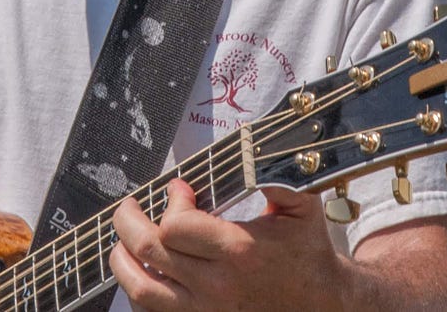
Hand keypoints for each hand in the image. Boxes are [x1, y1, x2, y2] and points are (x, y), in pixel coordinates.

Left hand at [109, 178, 345, 310]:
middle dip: (129, 221)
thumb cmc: (308, 254)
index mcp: (239, 251)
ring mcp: (207, 311)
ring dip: (122, 260)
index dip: (171, 202)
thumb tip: (252, 151)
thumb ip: (275, 176)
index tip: (180, 191)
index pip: (175, 226)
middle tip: (130, 207)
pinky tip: (141, 271)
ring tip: (121, 240)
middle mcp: (217, 286)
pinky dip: (138, 290)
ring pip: (142, 290)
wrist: (325, 305)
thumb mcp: (301, 208)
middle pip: (149, 251)